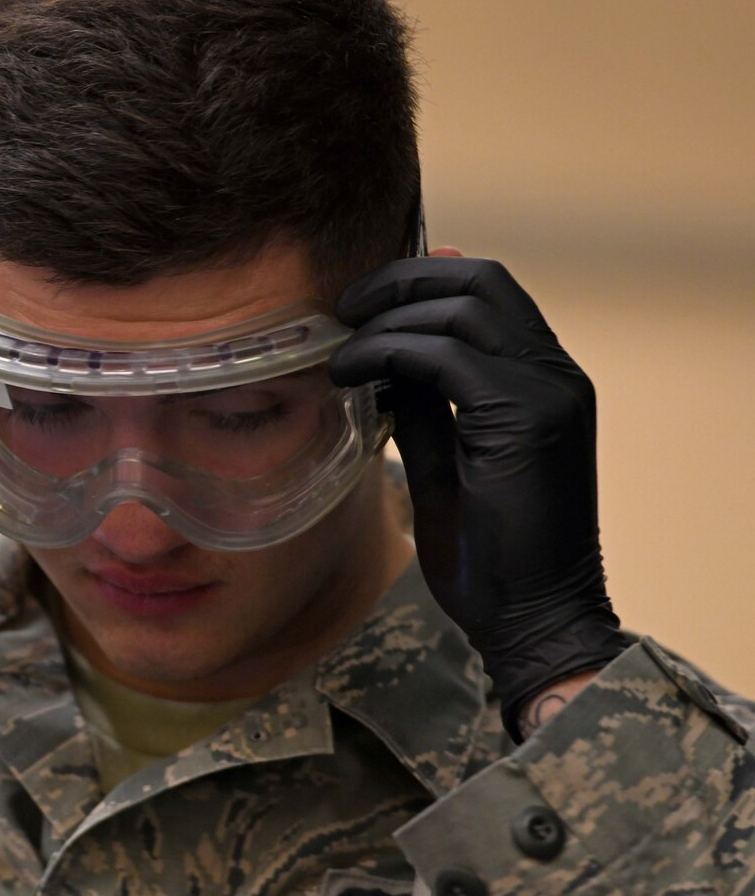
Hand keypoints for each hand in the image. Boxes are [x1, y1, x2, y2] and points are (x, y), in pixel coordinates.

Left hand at [329, 251, 629, 727]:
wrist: (534, 618)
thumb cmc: (489, 555)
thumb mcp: (445, 465)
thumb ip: (424, 410)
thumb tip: (380, 367)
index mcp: (545, 380)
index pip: (490, 291)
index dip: (424, 277)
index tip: (362, 300)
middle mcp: (556, 374)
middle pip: (480, 280)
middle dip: (401, 281)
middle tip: (342, 307)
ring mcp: (549, 392)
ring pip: (465, 307)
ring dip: (389, 317)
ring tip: (339, 349)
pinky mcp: (527, 419)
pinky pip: (448, 356)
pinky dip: (390, 352)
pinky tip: (351, 375)